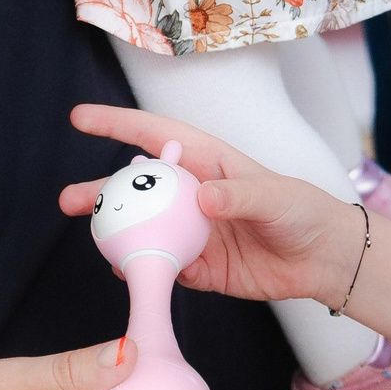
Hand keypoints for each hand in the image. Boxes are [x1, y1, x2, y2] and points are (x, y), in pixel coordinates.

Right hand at [59, 104, 367, 306]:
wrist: (322, 260)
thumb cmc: (303, 211)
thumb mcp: (275, 197)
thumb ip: (239, 196)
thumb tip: (202, 198)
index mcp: (206, 163)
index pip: (153, 136)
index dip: (116, 125)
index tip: (79, 118)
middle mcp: (191, 195)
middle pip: (136, 188)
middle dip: (101, 190)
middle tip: (68, 200)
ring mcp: (191, 231)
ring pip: (142, 228)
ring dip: (115, 233)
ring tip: (93, 238)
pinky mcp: (199, 267)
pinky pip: (162, 265)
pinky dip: (143, 268)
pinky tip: (129, 271)